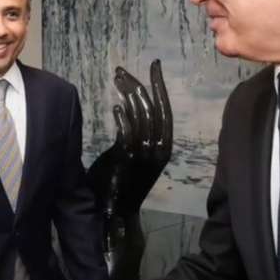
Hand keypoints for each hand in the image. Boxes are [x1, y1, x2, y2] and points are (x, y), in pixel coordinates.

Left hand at [87, 59, 172, 217]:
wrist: (114, 214)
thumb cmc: (119, 182)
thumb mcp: (128, 153)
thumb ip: (131, 132)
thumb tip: (127, 106)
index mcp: (163, 146)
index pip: (164, 108)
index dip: (158, 85)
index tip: (153, 66)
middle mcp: (158, 149)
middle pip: (154, 108)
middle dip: (141, 85)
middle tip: (124, 69)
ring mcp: (144, 155)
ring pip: (142, 117)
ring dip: (129, 95)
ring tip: (116, 79)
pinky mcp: (128, 161)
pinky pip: (129, 134)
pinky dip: (124, 119)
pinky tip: (117, 106)